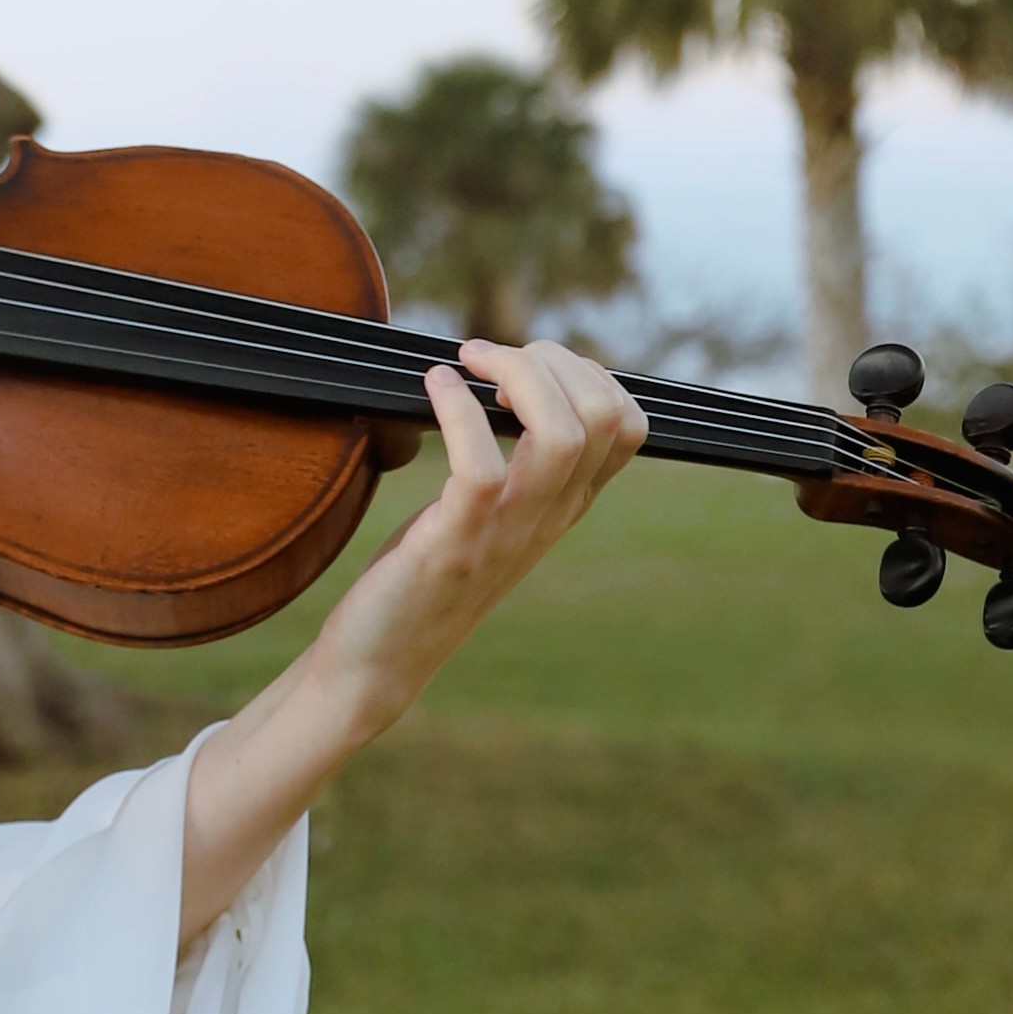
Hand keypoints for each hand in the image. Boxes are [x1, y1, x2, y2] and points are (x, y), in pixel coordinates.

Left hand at [308, 335, 649, 732]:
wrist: (384, 657)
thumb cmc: (425, 573)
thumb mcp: (491, 513)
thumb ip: (515, 462)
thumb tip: (502, 383)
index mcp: (564, 505)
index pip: (628, 425)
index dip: (589, 372)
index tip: (529, 362)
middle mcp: (549, 516)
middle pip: (603, 415)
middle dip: (552, 360)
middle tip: (491, 356)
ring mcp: (507, 531)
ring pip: (560, 433)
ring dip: (517, 375)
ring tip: (469, 363)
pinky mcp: (456, 543)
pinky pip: (480, 463)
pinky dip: (457, 408)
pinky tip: (434, 387)